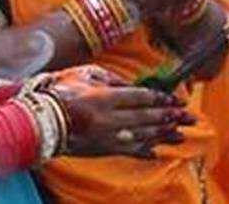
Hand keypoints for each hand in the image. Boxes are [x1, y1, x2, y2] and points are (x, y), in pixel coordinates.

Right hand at [44, 66, 192, 158]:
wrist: (38, 121)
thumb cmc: (60, 92)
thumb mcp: (86, 75)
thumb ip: (111, 80)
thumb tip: (133, 86)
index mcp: (105, 97)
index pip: (142, 98)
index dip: (162, 99)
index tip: (177, 100)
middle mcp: (110, 119)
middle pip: (148, 118)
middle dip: (170, 117)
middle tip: (190, 117)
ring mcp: (107, 137)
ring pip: (143, 136)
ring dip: (164, 135)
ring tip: (182, 134)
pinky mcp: (102, 149)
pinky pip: (128, 151)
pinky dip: (145, 151)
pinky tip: (158, 152)